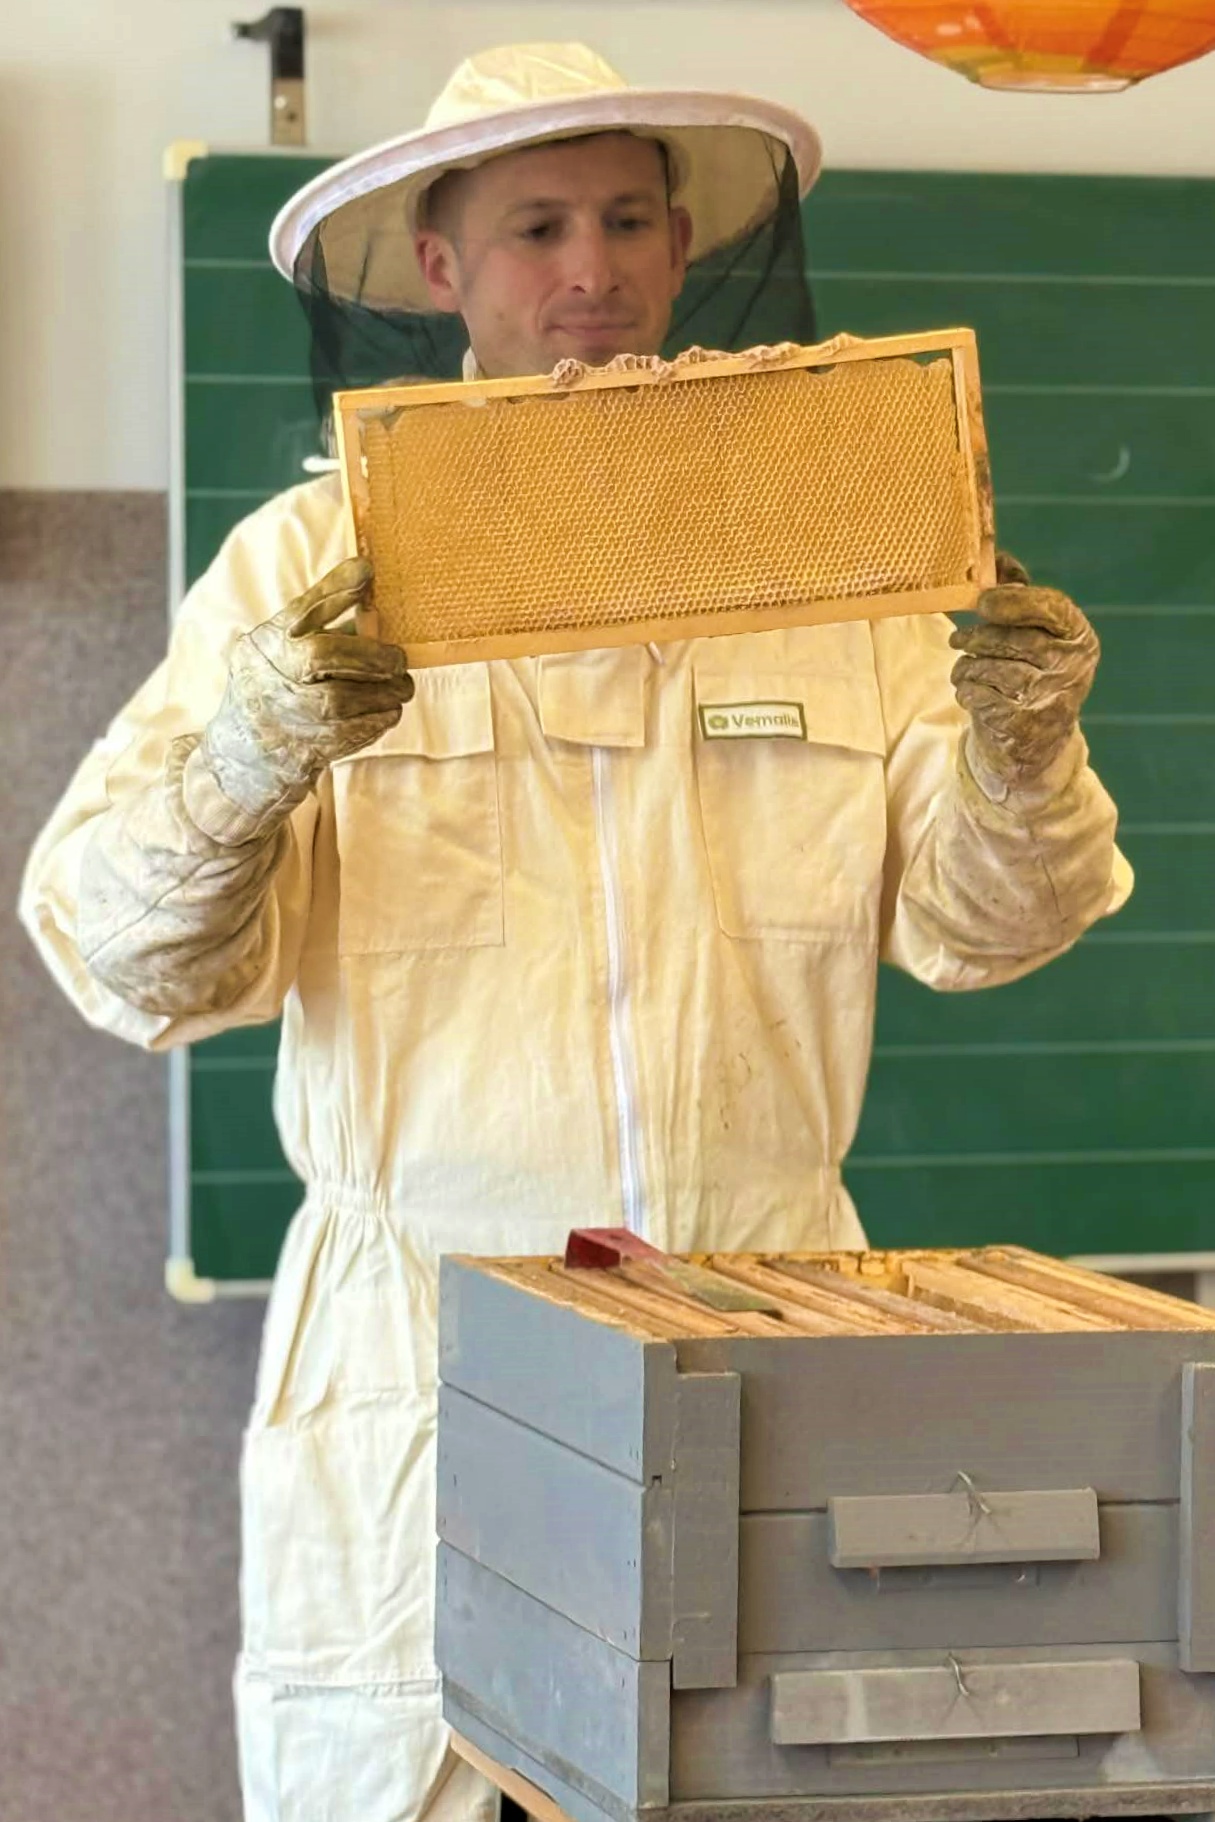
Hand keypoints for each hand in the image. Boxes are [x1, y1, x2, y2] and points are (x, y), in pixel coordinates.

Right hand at [198, 557, 413, 823]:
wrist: (248, 752)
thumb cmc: (278, 687)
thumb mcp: (284, 650)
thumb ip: (323, 627)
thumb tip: (373, 603)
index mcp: (265, 644)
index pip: (299, 609)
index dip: (333, 589)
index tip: (366, 571)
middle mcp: (266, 676)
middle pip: (318, 656)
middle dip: (368, 654)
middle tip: (398, 659)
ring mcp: (282, 716)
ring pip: (339, 700)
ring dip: (382, 692)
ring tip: (402, 687)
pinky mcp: (302, 749)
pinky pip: (348, 733)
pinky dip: (377, 720)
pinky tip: (389, 711)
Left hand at [949, 552, 1098, 786]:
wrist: (1036, 745)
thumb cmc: (1031, 674)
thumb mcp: (1035, 634)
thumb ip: (1018, 595)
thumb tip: (997, 557)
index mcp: (1078, 636)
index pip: (1050, 607)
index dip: (1014, 601)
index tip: (984, 603)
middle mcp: (1070, 665)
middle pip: (1010, 638)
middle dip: (975, 638)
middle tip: (958, 639)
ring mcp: (1048, 697)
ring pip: (987, 667)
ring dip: (966, 668)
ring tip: (966, 671)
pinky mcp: (1022, 724)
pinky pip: (976, 694)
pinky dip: (966, 691)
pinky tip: (973, 694)